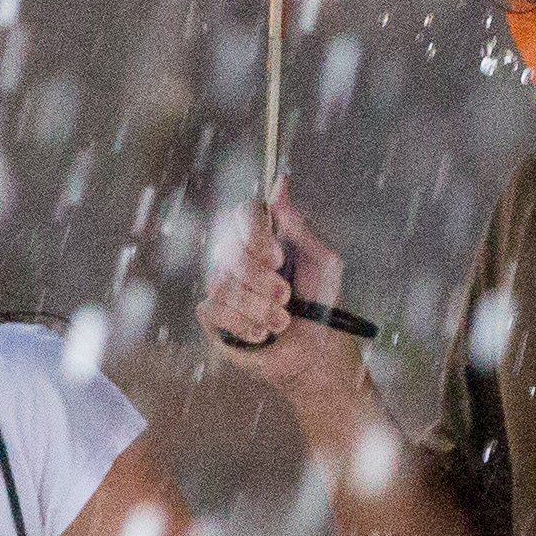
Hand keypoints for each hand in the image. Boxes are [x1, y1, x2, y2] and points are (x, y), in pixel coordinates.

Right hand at [195, 192, 357, 391]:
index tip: (279, 256)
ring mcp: (223, 286)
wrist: (318, 353)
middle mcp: (239, 257)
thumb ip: (298, 225)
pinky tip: (263, 334)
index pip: (243, 212)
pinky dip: (243, 324)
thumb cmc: (323, 304)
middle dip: (260, 278)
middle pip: (228, 248)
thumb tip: (281, 182)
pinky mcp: (213, 317)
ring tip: (282, 322)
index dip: (255, 233)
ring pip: (221, 283)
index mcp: (264, 238)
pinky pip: (212, 309)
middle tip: (286, 296)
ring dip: (258, 307)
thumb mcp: (322, 260)